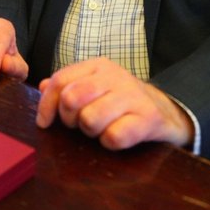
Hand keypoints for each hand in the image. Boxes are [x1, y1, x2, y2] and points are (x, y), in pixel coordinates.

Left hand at [36, 58, 192, 149]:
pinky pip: (114, 136)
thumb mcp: (96, 87)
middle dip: (69, 119)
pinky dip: (110, 142)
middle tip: (80, 125)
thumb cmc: (122, 101)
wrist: (167, 111)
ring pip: (90, 119)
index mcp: (98, 66)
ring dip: (91, 132)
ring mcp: (133, 96)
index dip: (46, 105)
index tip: (44, 123)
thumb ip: (69, 85)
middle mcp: (115, 76)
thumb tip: (41, 86)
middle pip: (71, 99)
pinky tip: (116, 137)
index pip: (60, 81)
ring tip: (101, 129)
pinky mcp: (149, 119)